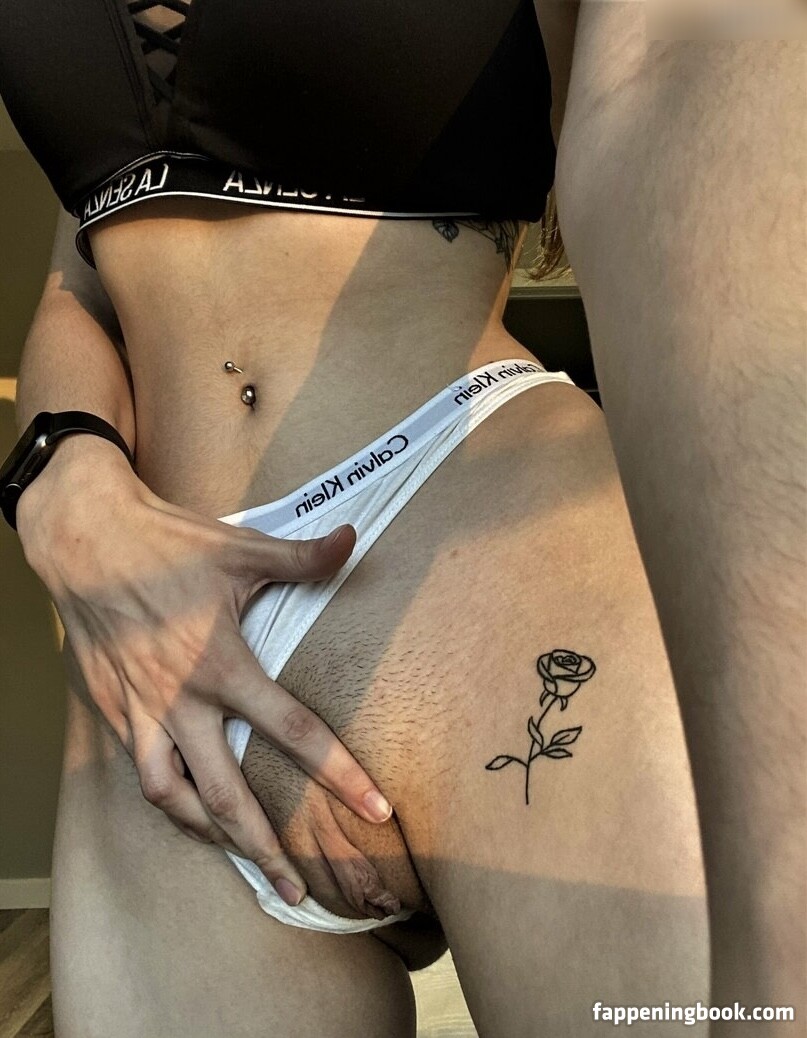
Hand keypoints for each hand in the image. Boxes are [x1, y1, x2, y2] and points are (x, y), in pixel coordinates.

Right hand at [17, 436, 392, 906]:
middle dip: (263, 848)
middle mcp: (179, 699)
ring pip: (170, 796)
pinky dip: (167, 796)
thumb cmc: (166, 543)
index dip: (339, 774)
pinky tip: (186, 805)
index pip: (293, 731)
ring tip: (239, 861)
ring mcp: (140, 709)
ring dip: (206, 834)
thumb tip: (354, 540)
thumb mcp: (241, 548)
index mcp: (220, 664)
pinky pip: (139, 769)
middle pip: (224, 795)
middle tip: (297, 889)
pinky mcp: (111, 708)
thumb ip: (302, 558)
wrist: (84, 538)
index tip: (376, 810)